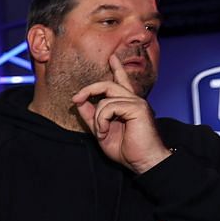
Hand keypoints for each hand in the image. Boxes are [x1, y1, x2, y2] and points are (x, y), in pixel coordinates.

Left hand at [73, 57, 171, 174]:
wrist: (143, 162)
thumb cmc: (127, 151)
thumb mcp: (101, 131)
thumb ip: (91, 116)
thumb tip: (80, 102)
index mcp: (128, 105)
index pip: (121, 82)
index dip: (117, 69)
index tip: (112, 58)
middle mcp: (134, 101)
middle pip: (108, 84)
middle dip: (89, 89)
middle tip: (76, 99)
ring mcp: (137, 103)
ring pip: (106, 98)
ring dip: (97, 117)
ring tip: (101, 132)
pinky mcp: (138, 108)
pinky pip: (110, 106)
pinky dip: (102, 120)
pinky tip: (104, 132)